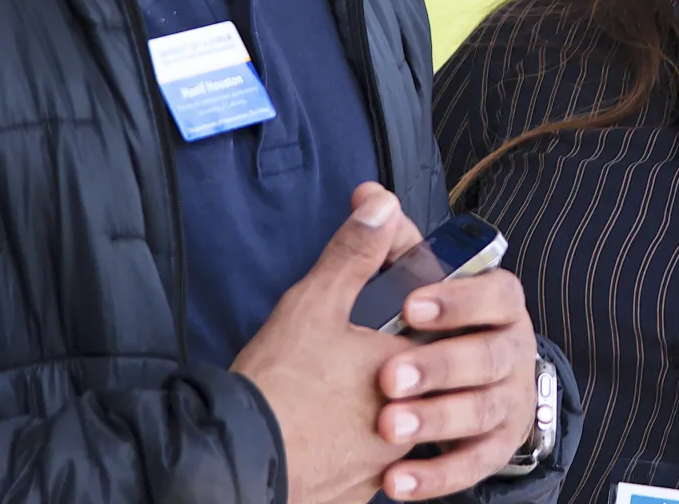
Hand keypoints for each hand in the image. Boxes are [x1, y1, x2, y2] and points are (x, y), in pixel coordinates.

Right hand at [232, 184, 421, 503]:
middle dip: (408, 366)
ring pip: (405, 429)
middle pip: (428, 384)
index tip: (406, 309)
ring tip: (350, 395)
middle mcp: (409, 422)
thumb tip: (381, 204)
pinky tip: (335, 434)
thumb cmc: (278, 385)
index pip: (444, 332)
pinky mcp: (359, 495)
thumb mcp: (315, 302)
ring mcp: (386, 466)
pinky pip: (376, 469)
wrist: (234, 463)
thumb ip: (355, 252)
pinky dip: (361, 450)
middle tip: (373, 354)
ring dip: (392, 411)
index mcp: (408, 369)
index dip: (426, 314)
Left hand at [377, 267, 539, 498]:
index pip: (495, 295)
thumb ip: (393, 244)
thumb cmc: (436, 324)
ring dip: (434, 421)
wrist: (466, 382)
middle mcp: (513, 350)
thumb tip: (366, 197)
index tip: (410, 306)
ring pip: (480, 412)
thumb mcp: (417, 283)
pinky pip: (472, 465)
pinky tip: (395, 481)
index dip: (457, 300)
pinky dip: (436, 476)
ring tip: (387, 427)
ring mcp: (509, 401)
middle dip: (438, 366)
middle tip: (388, 376)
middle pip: (488, 357)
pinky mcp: (497, 447)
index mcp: (499, 303)